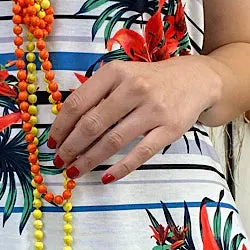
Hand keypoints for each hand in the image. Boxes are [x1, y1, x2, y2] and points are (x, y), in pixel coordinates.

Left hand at [48, 54, 221, 181]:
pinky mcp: (170, 129)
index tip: (52, 143)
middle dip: (71, 147)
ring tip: (75, 171)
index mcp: (115, 72)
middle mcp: (134, 88)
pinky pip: (140, 153)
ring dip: (89, 160)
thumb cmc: (151, 80)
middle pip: (92, 124)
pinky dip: (121, 168)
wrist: (196, 80)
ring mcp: (154, 109)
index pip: (79, 102)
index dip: (61, 126)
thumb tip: (65, 126)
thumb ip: (96, 94)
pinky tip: (106, 177)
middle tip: (60, 162)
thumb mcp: (122, 75)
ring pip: (113, 141)